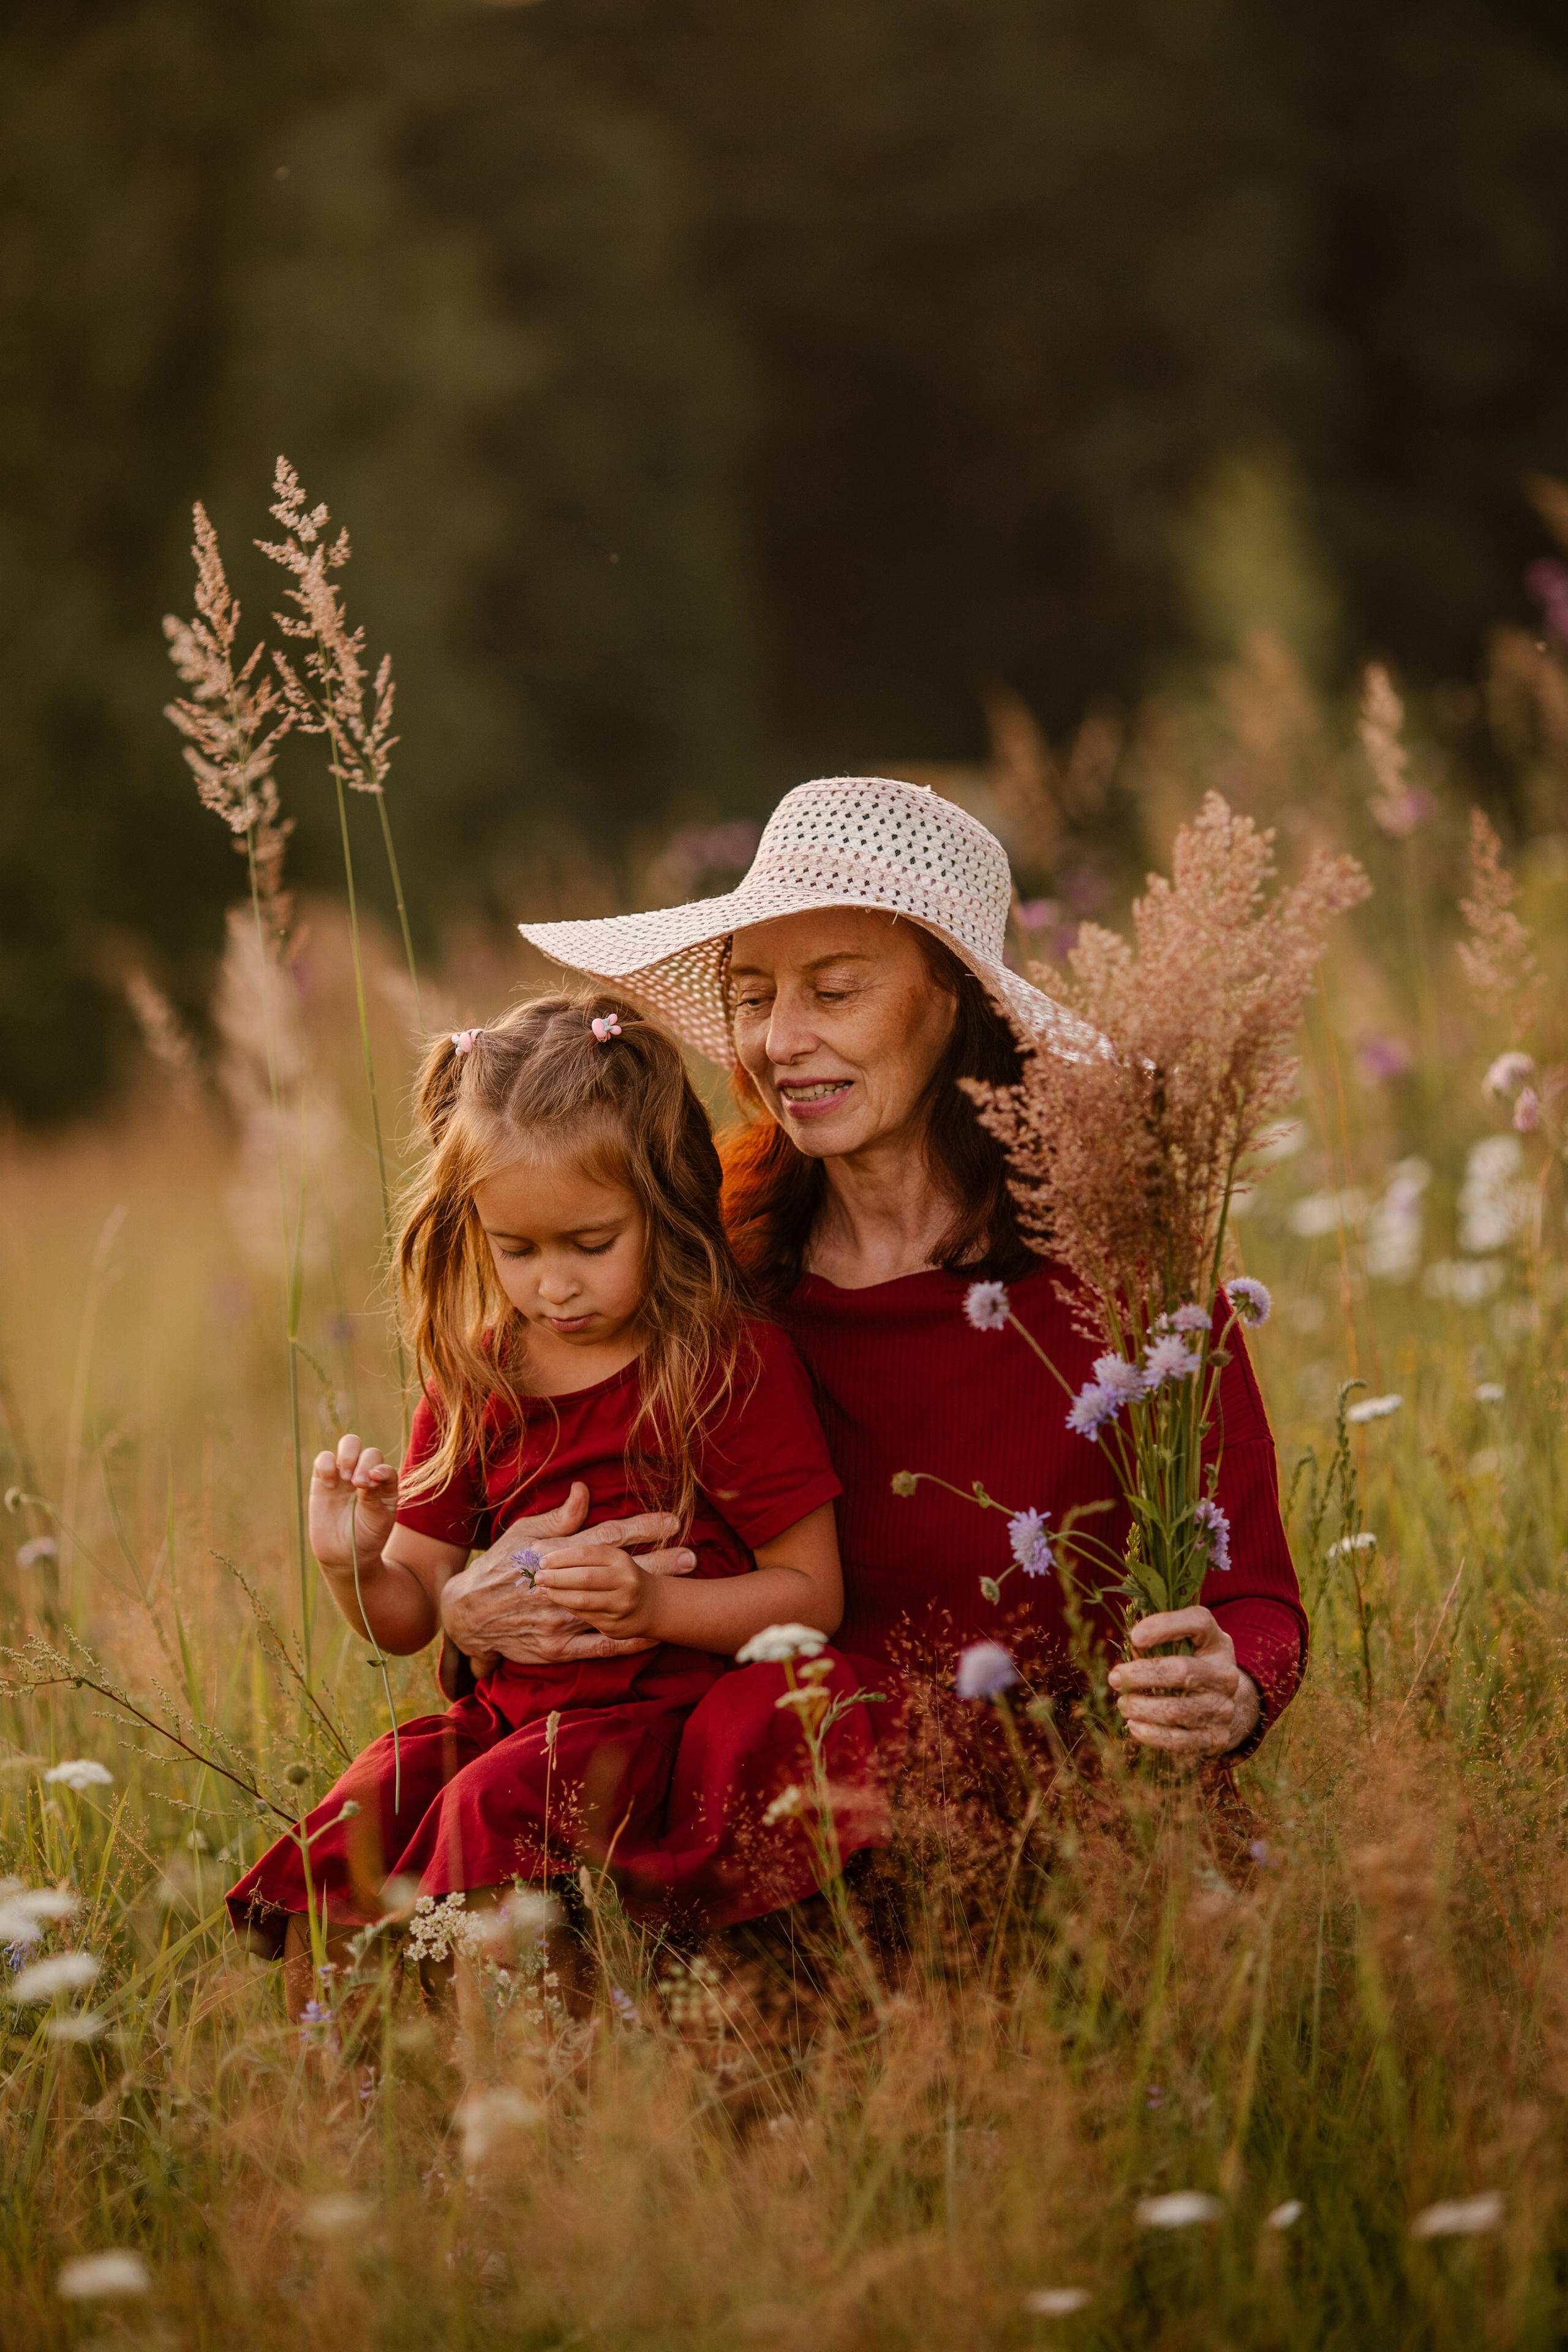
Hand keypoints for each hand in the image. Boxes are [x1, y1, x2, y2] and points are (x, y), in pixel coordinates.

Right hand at [310, 1433, 397, 1570]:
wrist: (343, 1556)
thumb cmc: (366, 1538)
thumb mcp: (377, 1520)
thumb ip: (374, 1497)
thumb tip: (370, 1474)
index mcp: (385, 1485)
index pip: (385, 1467)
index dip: (380, 1470)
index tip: (371, 1484)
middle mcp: (366, 1475)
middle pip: (369, 1451)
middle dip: (363, 1462)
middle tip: (357, 1483)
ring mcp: (345, 1476)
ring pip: (349, 1444)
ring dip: (348, 1456)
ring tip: (345, 1479)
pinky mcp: (323, 1480)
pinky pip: (324, 1458)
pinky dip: (327, 1465)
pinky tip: (329, 1485)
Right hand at [439, 1482, 694, 1666]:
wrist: (467, 1614)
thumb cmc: (498, 1566)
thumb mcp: (522, 1534)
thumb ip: (558, 1517)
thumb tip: (585, 1491)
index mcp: (553, 1553)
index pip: (606, 1536)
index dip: (641, 1527)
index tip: (672, 1520)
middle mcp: (560, 1585)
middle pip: (617, 1571)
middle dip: (657, 1562)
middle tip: (690, 1558)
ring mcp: (559, 1619)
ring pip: (613, 1607)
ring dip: (649, 1599)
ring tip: (682, 1592)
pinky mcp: (556, 1647)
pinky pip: (600, 1646)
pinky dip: (628, 1642)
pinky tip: (654, 1636)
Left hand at [1107, 1606, 1261, 1757]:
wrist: (1228, 1706)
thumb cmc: (1193, 1665)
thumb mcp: (1186, 1643)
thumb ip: (1161, 1637)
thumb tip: (1132, 1643)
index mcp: (1217, 1642)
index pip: (1199, 1622)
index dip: (1166, 1626)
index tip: (1134, 1636)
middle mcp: (1225, 1675)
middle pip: (1182, 1671)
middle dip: (1143, 1674)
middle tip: (1115, 1678)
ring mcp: (1224, 1708)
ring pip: (1177, 1710)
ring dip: (1142, 1707)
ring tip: (1123, 1704)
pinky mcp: (1217, 1737)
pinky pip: (1181, 1740)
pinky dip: (1153, 1735)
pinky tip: (1134, 1726)